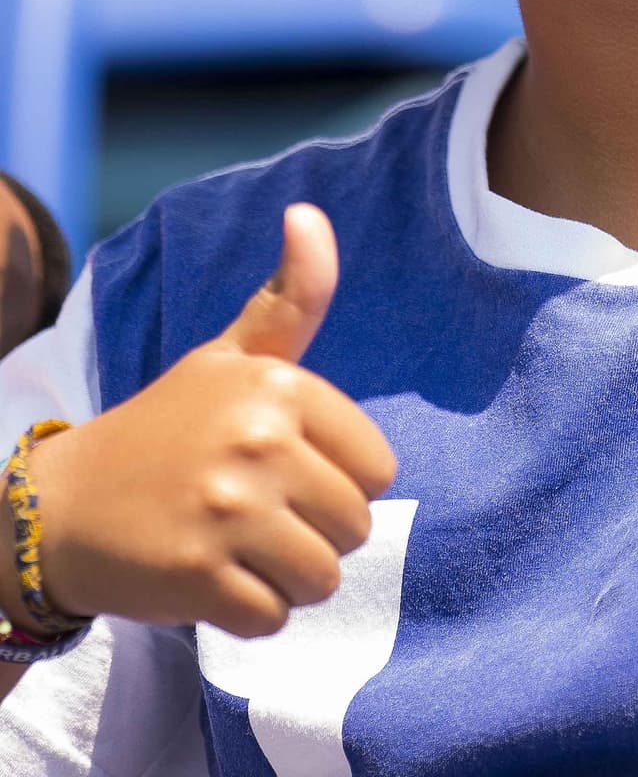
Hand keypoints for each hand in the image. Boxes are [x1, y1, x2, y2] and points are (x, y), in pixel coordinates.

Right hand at [22, 205, 396, 638]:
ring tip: (240, 548)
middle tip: (257, 514)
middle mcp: (258, 442)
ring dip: (288, 578)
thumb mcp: (231, 355)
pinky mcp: (199, 576)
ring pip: (323, 578)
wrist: (66, 501)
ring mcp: (228, 511)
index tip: (285, 467)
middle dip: (315, 532)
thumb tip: (308, 211)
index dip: (339, 479)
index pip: (378, 466)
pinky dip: (251, 613)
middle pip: (356, 526)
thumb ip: (290, 297)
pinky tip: (212, 579)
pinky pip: (275, 619)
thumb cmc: (168, 427)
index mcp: (278, 386)